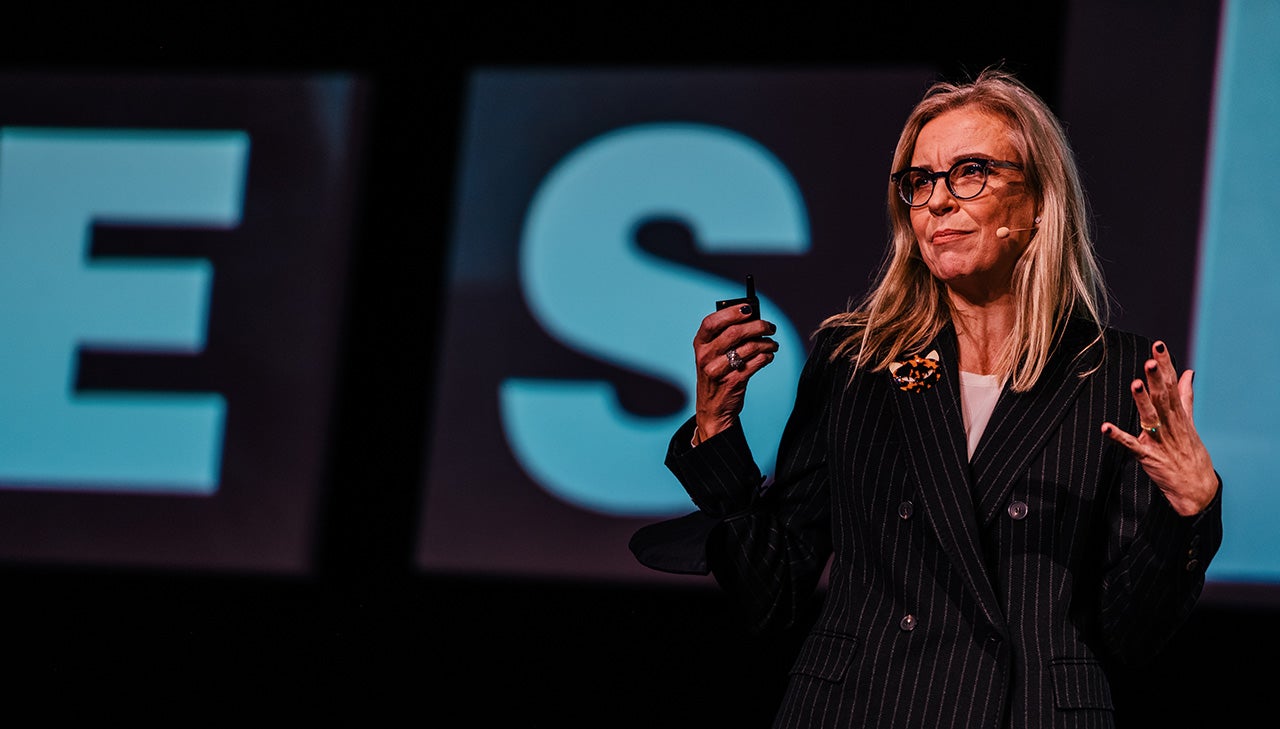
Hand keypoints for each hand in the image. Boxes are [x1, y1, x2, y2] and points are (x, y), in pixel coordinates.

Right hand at [692, 303, 778, 442]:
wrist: (712, 409)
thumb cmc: (716, 375)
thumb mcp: (711, 355)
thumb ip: (724, 336)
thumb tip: (752, 318)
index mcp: (700, 344)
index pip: (712, 322)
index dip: (731, 312)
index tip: (749, 308)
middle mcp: (706, 356)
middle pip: (735, 332)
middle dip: (757, 326)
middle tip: (770, 327)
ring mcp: (718, 370)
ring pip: (749, 347)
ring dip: (766, 342)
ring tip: (773, 343)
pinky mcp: (733, 382)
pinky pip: (756, 362)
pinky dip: (767, 356)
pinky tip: (769, 355)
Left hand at [1101, 340, 1218, 515]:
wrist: (1196, 487)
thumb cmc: (1190, 451)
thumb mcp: (1189, 421)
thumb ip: (1185, 397)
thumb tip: (1188, 373)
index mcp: (1179, 415)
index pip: (1172, 385)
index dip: (1165, 366)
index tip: (1158, 346)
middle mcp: (1170, 425)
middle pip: (1163, 399)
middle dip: (1157, 379)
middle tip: (1150, 361)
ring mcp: (1159, 441)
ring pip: (1150, 418)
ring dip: (1143, 402)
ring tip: (1136, 384)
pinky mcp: (1148, 457)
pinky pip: (1131, 446)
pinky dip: (1118, 437)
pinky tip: (1104, 427)